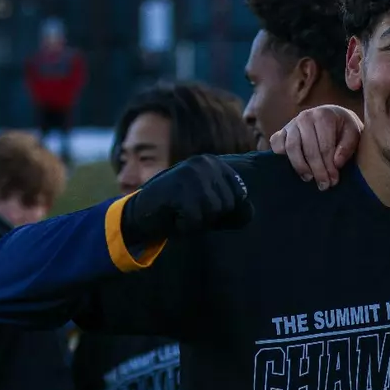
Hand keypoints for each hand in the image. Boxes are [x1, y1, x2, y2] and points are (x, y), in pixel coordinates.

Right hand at [119, 155, 252, 249]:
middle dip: (209, 217)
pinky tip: (172, 216)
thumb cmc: (179, 212)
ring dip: (197, 221)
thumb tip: (249, 209)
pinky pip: (195, 220)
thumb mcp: (212, 208)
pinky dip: (184, 226)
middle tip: (187, 209)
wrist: (140, 214)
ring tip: (180, 212)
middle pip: (228, 205)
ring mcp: (191, 173)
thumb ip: (235, 210)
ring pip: (213, 212)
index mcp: (216, 164)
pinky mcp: (178, 188)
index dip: (222, 212)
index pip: (240, 197)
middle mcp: (206, 163)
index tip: (200, 206)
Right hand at [271, 106, 363, 189]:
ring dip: (300, 166)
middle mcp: (305, 117)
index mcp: (323, 115)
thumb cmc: (344, 128)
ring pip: (291, 148)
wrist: (333, 116)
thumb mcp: (354, 133)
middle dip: (317, 170)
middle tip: (324, 185)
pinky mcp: (282, 131)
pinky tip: (293, 168)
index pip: (324, 146)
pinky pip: (276, 144)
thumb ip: (348, 146)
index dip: (329, 166)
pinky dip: (281, 157)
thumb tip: (336, 163)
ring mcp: (291, 124)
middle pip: (308, 149)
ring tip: (309, 178)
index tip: (333, 181)